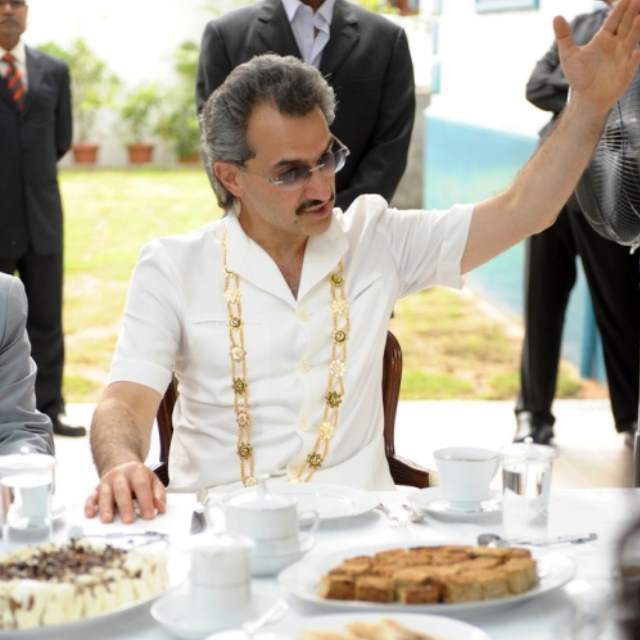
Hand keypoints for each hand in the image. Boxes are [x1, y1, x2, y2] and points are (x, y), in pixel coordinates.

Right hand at [84, 461, 166, 523]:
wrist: (122, 465)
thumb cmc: (139, 478)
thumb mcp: (153, 480)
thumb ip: (158, 494)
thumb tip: (161, 508)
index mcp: (136, 471)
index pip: (141, 486)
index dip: (145, 501)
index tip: (149, 516)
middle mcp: (120, 475)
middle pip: (122, 489)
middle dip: (125, 505)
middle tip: (128, 520)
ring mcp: (107, 481)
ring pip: (105, 493)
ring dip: (106, 507)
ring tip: (108, 520)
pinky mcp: (97, 489)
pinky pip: (91, 496)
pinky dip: (89, 505)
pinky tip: (90, 514)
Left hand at [556, 0, 639, 114]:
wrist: (587, 98)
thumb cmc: (578, 76)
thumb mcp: (568, 55)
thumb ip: (563, 36)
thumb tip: (556, 17)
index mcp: (604, 39)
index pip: (614, 19)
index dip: (620, 8)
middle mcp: (616, 45)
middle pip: (626, 25)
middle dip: (632, 12)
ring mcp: (623, 57)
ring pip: (632, 40)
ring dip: (637, 29)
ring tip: (639, 18)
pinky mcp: (627, 71)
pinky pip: (633, 62)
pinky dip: (636, 57)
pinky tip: (637, 52)